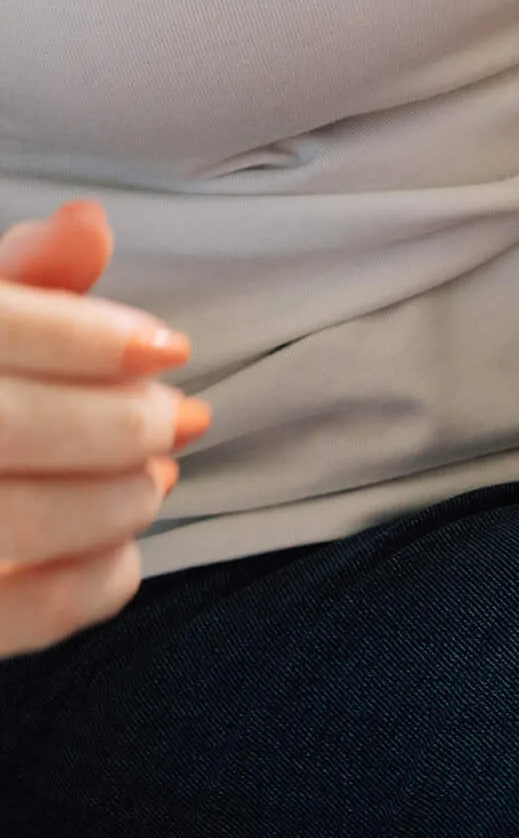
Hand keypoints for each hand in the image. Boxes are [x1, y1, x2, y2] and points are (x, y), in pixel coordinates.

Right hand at [0, 202, 206, 657]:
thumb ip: (35, 276)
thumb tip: (89, 218)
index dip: (84, 337)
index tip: (174, 348)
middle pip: (6, 426)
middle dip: (117, 425)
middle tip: (181, 419)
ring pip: (14, 523)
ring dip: (113, 501)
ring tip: (152, 480)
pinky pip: (15, 619)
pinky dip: (90, 583)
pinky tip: (120, 547)